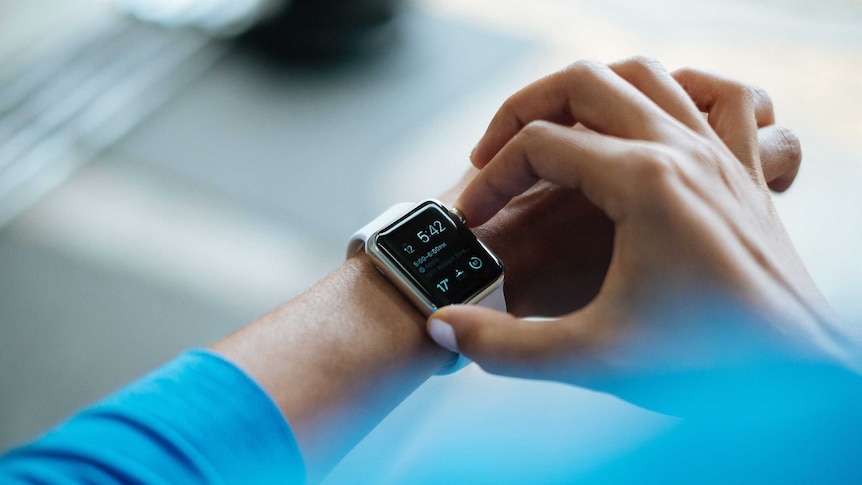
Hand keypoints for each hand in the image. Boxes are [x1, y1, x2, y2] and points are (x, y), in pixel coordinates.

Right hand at [427, 58, 852, 405]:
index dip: (490, 181)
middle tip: (493, 153)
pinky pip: (724, 98)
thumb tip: (444, 328)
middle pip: (583, 82)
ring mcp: (720, 155)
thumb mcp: (592, 358)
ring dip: (589, 90)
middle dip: (522, 109)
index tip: (474, 223)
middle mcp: (683, 151)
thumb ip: (504, 346)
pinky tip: (659, 114)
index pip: (539, 145)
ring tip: (555, 129)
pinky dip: (686, 89)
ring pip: (646, 74)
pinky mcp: (743, 174)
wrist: (802, 383)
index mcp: (643, 182)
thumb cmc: (711, 365)